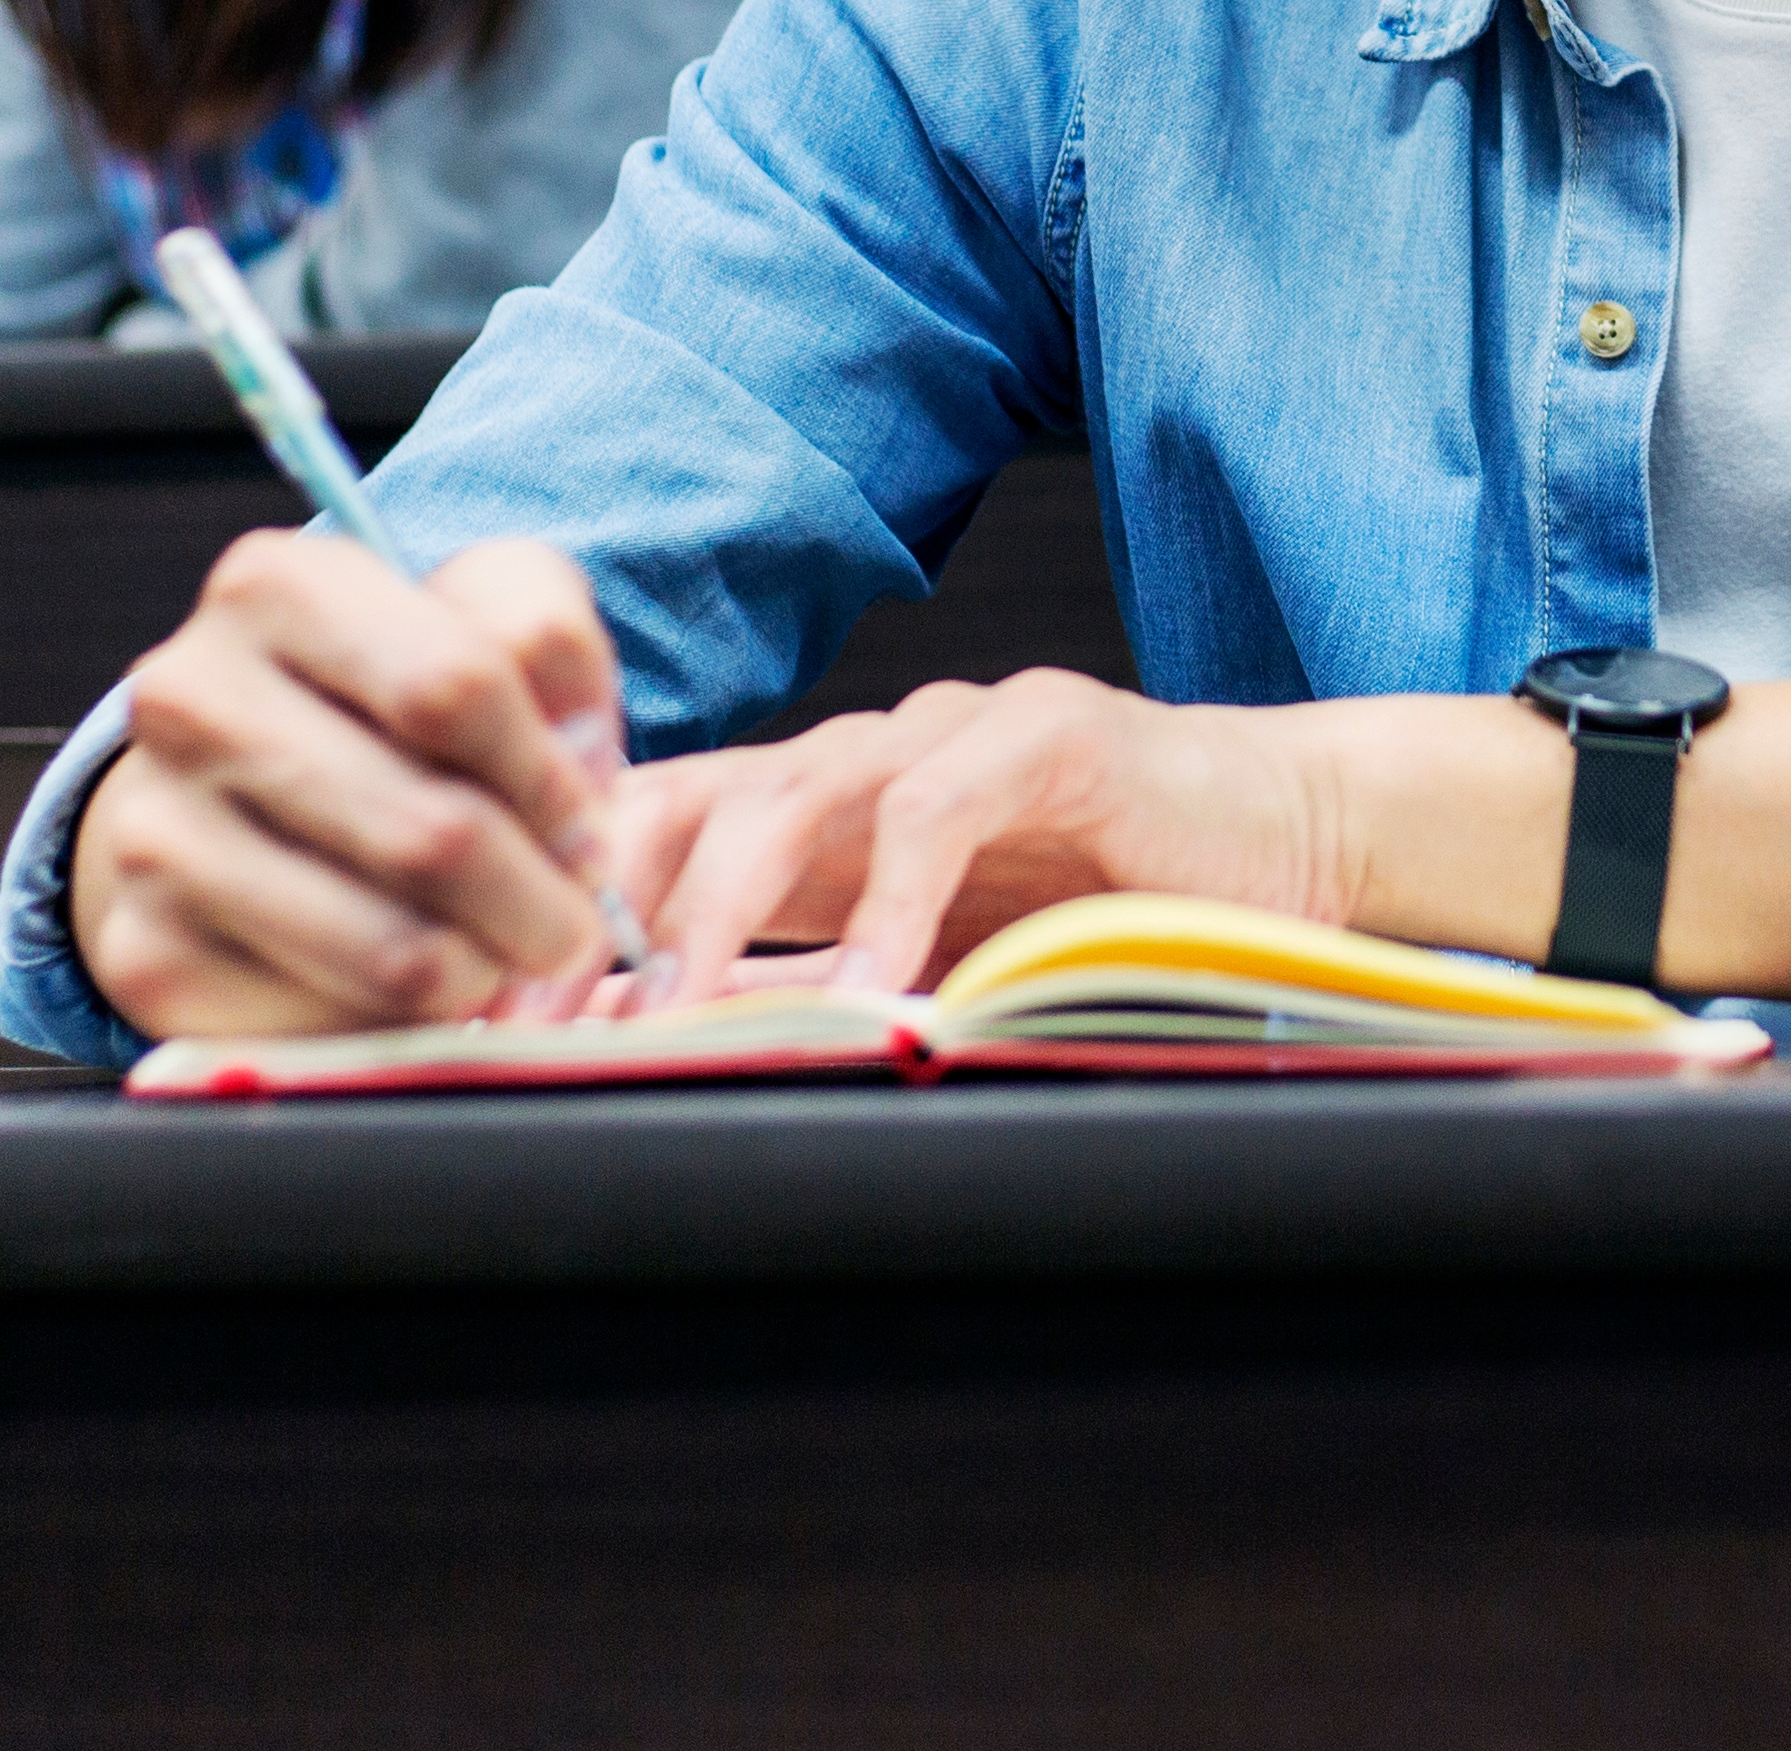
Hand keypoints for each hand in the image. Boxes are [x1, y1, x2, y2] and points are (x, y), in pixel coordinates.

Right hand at [71, 532, 636, 1037]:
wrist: (234, 795)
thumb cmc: (387, 700)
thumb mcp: (481, 616)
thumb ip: (548, 639)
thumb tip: (576, 755)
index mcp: (273, 587)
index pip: (454, 689)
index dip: (552, 777)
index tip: (588, 827)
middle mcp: (187, 698)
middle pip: (431, 835)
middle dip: (540, 899)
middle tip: (573, 926)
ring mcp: (152, 831)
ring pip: (391, 949)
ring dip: (487, 972)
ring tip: (506, 957)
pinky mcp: (151, 954)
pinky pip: (332, 1026)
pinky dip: (402, 1025)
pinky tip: (414, 986)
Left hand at [606, 669, 1358, 998]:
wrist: (1287, 838)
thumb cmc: (1108, 907)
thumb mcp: (930, 960)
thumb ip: (814, 987)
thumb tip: (667, 1062)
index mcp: (827, 802)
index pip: (658, 822)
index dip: (574, 909)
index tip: (503, 1014)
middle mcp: (872, 748)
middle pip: (698, 800)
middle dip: (611, 913)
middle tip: (551, 1017)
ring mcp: (959, 729)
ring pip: (798, 791)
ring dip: (723, 907)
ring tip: (677, 1005)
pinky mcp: (1054, 733)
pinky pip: (943, 808)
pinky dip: (894, 903)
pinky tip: (872, 988)